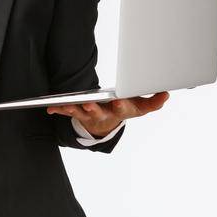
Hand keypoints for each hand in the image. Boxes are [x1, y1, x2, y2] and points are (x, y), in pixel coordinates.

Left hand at [47, 92, 169, 137]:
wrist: (108, 123)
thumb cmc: (126, 109)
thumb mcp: (141, 107)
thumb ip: (154, 101)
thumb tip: (166, 93)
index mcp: (120, 111)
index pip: (122, 109)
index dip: (121, 106)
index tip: (119, 102)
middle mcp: (104, 114)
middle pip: (99, 113)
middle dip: (95, 109)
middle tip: (90, 105)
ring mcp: (90, 115)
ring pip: (81, 113)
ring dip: (74, 109)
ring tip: (67, 105)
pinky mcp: (78, 113)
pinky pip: (66, 111)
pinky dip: (58, 110)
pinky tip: (50, 107)